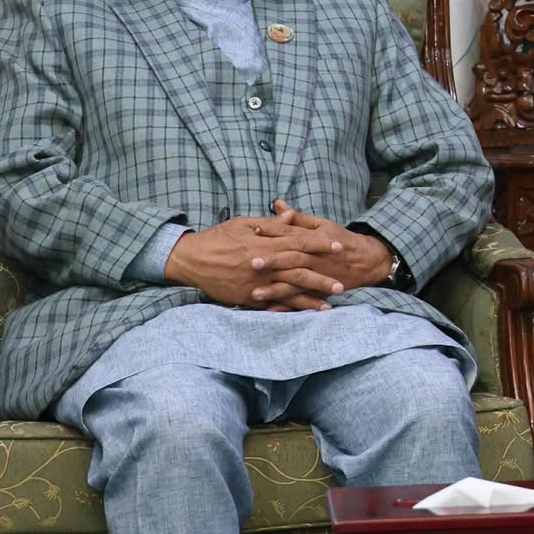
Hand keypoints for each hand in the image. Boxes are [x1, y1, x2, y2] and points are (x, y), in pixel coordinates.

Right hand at [162, 202, 390, 310]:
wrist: (191, 259)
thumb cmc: (218, 238)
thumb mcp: (244, 223)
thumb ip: (270, 224)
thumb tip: (292, 217)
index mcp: (265, 244)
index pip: (299, 244)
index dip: (320, 245)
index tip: (339, 247)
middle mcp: (263, 266)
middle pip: (298, 272)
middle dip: (321, 279)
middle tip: (342, 284)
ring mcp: (255, 284)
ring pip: (287, 293)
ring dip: (308, 301)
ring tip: (328, 307)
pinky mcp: (246, 297)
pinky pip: (270, 306)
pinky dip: (286, 311)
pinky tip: (300, 316)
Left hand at [251, 200, 394, 304]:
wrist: (367, 261)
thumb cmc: (340, 240)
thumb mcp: (322, 225)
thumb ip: (297, 218)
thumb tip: (277, 204)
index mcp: (315, 239)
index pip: (292, 234)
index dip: (274, 232)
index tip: (254, 231)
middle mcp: (316, 258)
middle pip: (293, 259)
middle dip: (273, 262)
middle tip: (252, 263)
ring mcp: (318, 276)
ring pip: (295, 283)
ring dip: (276, 289)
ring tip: (255, 294)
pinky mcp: (320, 291)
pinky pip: (303, 301)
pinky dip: (287, 307)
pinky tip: (271, 311)